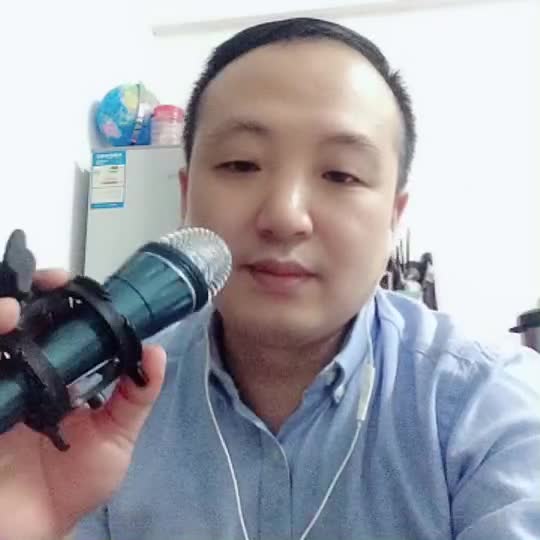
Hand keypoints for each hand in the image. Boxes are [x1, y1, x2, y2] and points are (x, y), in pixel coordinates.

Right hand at [0, 269, 165, 539]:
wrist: (43, 527)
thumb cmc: (76, 481)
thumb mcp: (117, 436)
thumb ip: (136, 395)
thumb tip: (157, 353)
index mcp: (54, 374)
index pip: (49, 323)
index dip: (53, 297)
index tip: (62, 281)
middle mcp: (20, 375)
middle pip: (13, 324)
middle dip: (20, 297)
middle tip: (39, 287)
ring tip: (11, 313)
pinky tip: (2, 341)